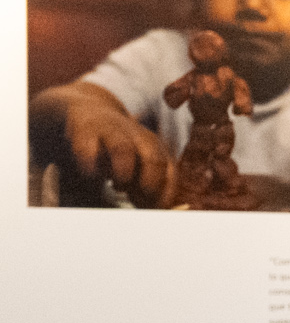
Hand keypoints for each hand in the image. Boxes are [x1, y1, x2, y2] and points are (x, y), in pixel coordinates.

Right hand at [38, 85, 172, 206]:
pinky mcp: (85, 129)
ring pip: (123, 150)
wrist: (90, 111)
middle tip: (139, 200)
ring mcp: (112, 131)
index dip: (165, 194)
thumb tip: (161, 211)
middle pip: (153, 159)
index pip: (170, 171)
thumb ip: (148, 185)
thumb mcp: (137, 164)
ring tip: (118, 187)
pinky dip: (90, 165)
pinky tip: (92, 175)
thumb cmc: (119, 149)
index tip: (156, 209)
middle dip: (149, 185)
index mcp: (156, 147)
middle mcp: (138, 137)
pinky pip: (88, 148)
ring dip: (123, 174)